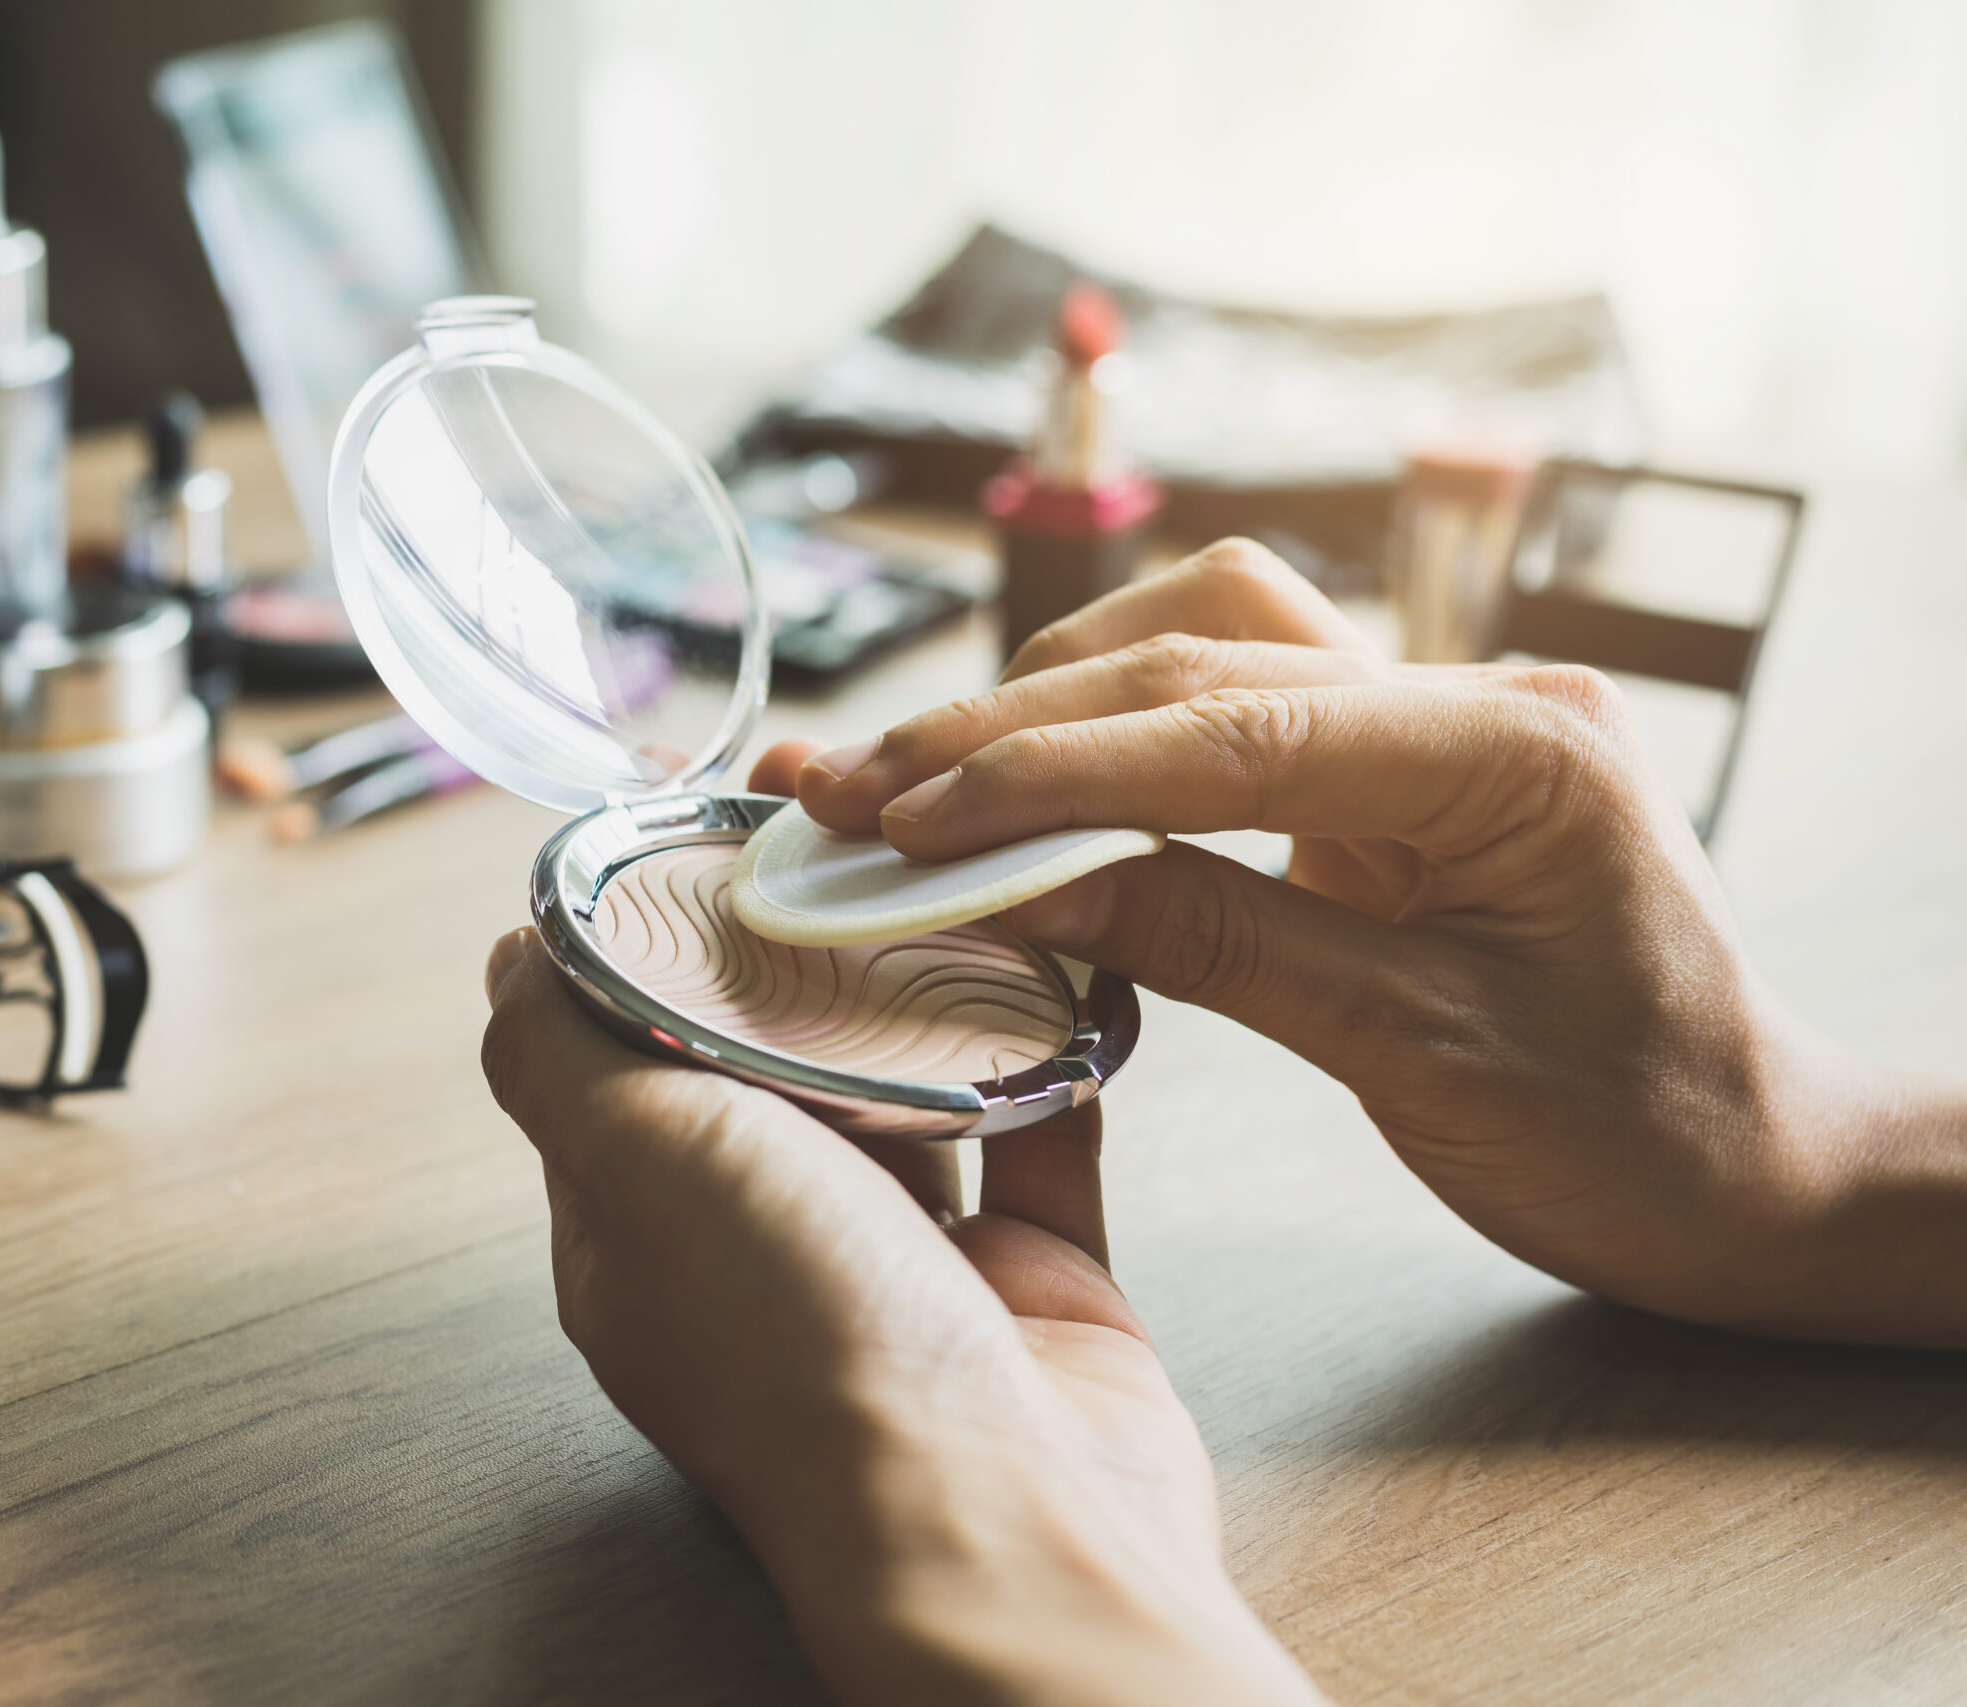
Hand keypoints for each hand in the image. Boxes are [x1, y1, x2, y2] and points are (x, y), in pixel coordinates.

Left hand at [482, 896, 1321, 1705]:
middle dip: (809, 963)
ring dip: (932, 1002)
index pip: (621, 1068)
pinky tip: (1066, 970)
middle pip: (775, 1071)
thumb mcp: (634, 1158)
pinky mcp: (1032, 1281)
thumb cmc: (804, 1344)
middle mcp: (766, 1256)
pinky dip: (1053, 1055)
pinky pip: (1040, 1135)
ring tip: (955, 887)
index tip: (710, 850)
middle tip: (851, 850)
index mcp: (644, 1237)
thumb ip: (557, 1051)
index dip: (654, 960)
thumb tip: (505, 958)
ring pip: (911, 1095)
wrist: (1008, 1515)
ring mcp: (905, 1273)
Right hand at [786, 539, 1966, 1347]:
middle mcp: (1474, 696)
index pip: (1225, 729)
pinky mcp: (1397, 763)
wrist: (1745, 1172)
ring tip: (921, 777)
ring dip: (1055, 696)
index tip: (903, 821)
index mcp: (1511, 750)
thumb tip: (1020, 883)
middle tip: (856, 795)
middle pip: (1194, 663)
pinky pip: (1235, 699)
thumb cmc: (1630, 1134)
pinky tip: (1032, 773)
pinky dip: (1118, 726)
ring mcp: (1436, 717)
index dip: (1044, 773)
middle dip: (1011, 731)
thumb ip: (1212, 941)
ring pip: (1207, 639)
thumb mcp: (1412, 1052)